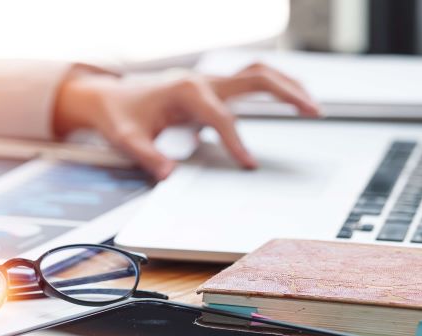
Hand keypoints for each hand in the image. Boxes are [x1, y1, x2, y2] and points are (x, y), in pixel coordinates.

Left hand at [53, 63, 321, 179]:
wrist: (107, 98)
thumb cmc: (118, 117)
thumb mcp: (126, 140)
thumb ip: (148, 156)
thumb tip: (169, 175)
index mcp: (184, 91)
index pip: (221, 117)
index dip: (237, 141)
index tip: (249, 164)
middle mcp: (201, 80)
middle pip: (255, 78)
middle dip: (286, 93)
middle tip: (314, 112)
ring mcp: (208, 81)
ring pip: (257, 73)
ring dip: (286, 85)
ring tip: (312, 106)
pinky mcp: (210, 87)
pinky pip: (249, 82)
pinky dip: (273, 87)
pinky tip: (290, 100)